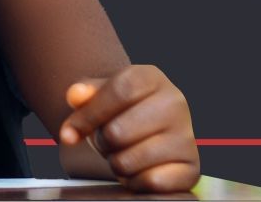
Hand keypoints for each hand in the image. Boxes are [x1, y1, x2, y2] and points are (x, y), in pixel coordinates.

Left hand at [59, 65, 199, 191]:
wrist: (153, 134)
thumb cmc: (123, 113)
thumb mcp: (102, 97)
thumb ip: (85, 94)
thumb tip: (75, 96)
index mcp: (152, 77)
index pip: (119, 90)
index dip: (89, 114)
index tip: (70, 132)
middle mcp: (175, 102)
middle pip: (118, 131)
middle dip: (103, 142)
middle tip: (108, 141)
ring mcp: (186, 135)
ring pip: (130, 160)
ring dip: (117, 163)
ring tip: (124, 153)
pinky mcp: (190, 167)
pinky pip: (150, 182)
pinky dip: (136, 182)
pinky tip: (140, 169)